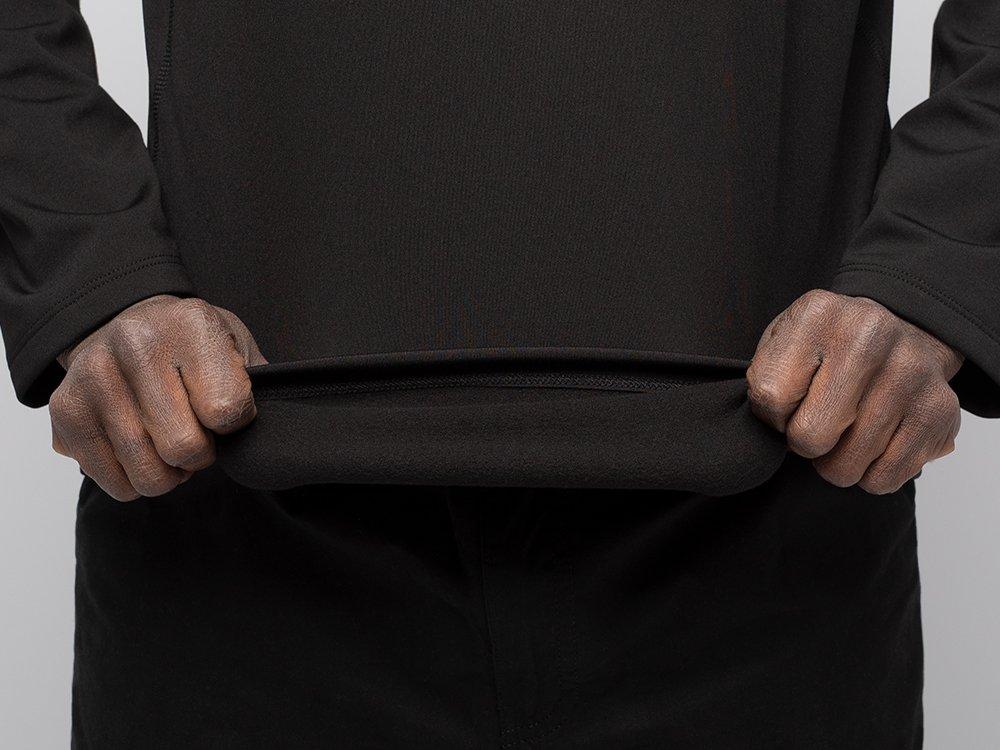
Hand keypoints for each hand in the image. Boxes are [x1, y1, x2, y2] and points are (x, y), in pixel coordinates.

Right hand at [50, 295, 265, 500]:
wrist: (125, 322)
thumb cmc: (190, 344)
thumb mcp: (235, 347)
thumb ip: (257, 387)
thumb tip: (268, 432)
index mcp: (191, 325)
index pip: (227, 410)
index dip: (235, 424)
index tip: (226, 413)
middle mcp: (136, 345)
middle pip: (183, 447)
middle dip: (201, 454)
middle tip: (198, 435)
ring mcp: (94, 377)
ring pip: (148, 473)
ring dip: (169, 473)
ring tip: (169, 444)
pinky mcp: (66, 410)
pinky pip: (115, 482)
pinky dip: (135, 479)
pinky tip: (141, 449)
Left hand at [747, 289, 963, 493]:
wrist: (901, 332)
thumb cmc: (828, 349)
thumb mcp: (784, 343)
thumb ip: (766, 380)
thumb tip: (772, 431)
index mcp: (820, 315)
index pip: (770, 397)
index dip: (771, 415)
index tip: (788, 405)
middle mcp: (871, 337)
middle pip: (810, 436)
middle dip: (804, 443)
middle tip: (815, 425)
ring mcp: (911, 373)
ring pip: (846, 466)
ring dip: (836, 462)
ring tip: (844, 433)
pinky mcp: (938, 411)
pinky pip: (884, 478)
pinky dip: (870, 474)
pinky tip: (872, 445)